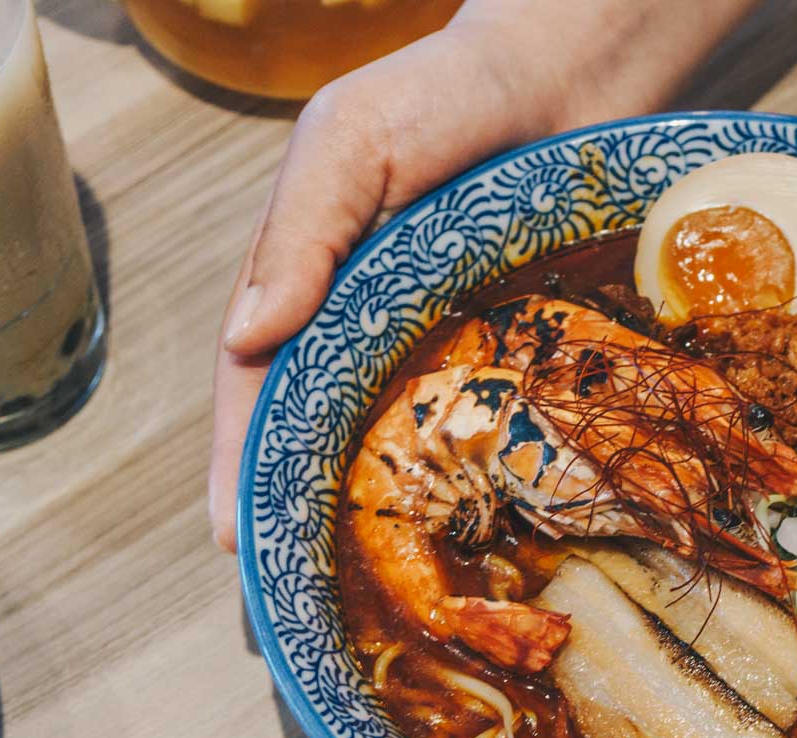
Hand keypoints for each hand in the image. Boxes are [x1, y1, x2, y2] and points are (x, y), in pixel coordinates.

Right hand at [209, 0, 757, 550]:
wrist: (560, 77)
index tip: (236, 545)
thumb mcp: (349, 146)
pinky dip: (473, 480)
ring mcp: (435, 343)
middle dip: (304, 514)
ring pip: (399, 445)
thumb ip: (301, 235)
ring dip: (386, 516)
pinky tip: (479, 534)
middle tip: (300, 601)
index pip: (257, 393)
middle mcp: (364, 327)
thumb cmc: (440, 97)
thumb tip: (247, 338)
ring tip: (379, 596)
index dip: (240, 466)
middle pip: (321, 435)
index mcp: (308, 288)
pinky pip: (484, 426)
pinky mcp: (505, 347)